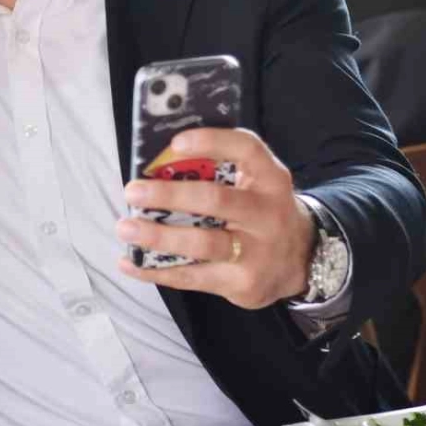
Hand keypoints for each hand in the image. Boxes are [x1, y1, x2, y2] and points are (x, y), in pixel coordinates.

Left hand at [115, 128, 315, 309]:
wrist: (301, 259)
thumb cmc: (260, 208)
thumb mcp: (256, 182)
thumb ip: (219, 169)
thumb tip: (157, 163)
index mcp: (270, 177)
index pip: (246, 150)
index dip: (211, 142)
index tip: (176, 142)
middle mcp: (267, 213)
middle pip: (216, 200)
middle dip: (169, 195)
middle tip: (133, 192)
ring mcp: (257, 252)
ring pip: (202, 244)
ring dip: (158, 236)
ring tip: (125, 227)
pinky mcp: (243, 283)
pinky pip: (193, 277)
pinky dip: (156, 270)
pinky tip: (130, 262)